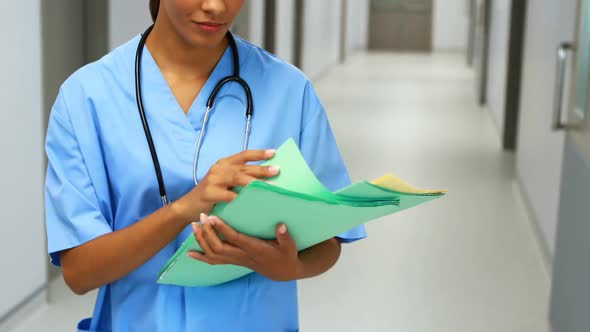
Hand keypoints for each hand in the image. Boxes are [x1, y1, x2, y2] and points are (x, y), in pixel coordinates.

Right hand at [172, 149, 278, 222]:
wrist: (187, 207)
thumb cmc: (211, 195)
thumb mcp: (224, 183)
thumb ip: (239, 179)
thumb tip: (264, 180)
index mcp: (224, 163)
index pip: (244, 155)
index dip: (259, 154)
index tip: (274, 153)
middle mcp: (219, 168)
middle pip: (243, 167)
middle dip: (261, 169)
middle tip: (276, 170)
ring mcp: (213, 179)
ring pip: (237, 179)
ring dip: (254, 182)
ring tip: (268, 187)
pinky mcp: (209, 192)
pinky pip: (229, 196)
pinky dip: (241, 199)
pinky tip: (252, 203)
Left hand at [188, 214, 302, 281]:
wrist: (282, 271)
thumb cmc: (286, 256)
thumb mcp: (290, 246)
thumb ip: (285, 236)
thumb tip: (281, 226)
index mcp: (254, 249)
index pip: (235, 239)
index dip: (223, 229)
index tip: (213, 217)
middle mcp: (242, 255)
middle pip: (219, 247)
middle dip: (207, 233)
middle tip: (201, 217)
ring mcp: (236, 260)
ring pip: (214, 254)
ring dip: (201, 241)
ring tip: (194, 226)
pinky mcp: (234, 261)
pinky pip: (214, 261)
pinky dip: (201, 257)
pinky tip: (190, 253)